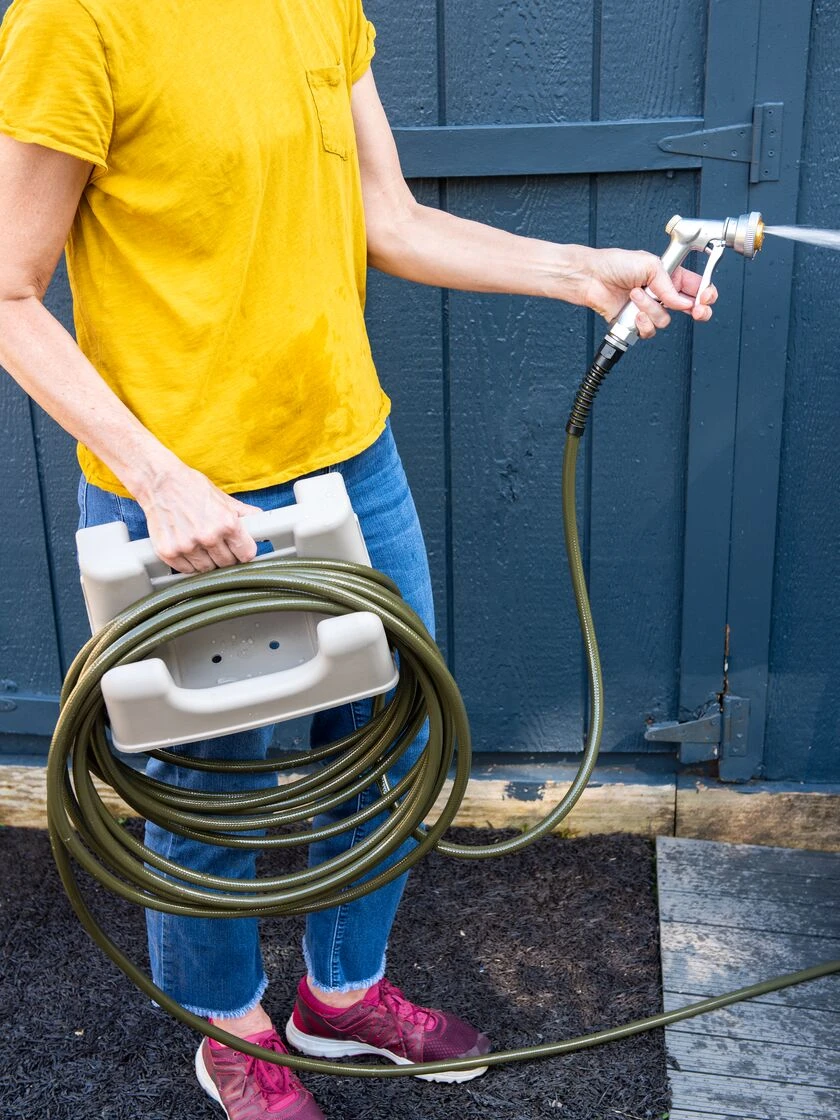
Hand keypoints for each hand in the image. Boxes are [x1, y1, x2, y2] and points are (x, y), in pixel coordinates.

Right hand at [137, 464, 260, 573]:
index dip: (244, 552)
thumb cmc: (191, 487)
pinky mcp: (169, 552)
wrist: (158, 481)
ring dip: (207, 562)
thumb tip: (262, 522)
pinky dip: (189, 564)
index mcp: (227, 523)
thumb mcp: (223, 498)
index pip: (246, 554)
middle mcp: (208, 536)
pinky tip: (188, 550)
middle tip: (218, 547)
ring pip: (207, 570)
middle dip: (226, 557)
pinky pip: (186, 570)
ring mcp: (187, 546)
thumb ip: (244, 514)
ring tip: (201, 546)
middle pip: (227, 564)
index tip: (239, 551)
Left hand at [581, 248, 717, 338]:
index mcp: (670, 276)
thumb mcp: (649, 264)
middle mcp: (662, 294)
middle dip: (697, 311)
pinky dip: (642, 323)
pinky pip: (649, 331)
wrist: (591, 278)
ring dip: (651, 308)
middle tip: (696, 311)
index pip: (696, 287)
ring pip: (665, 320)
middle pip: (690, 309)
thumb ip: (669, 285)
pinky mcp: (636, 323)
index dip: (705, 294)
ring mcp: (649, 310)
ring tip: (635, 295)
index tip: (705, 297)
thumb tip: (682, 302)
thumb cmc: (615, 264)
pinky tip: (634, 313)